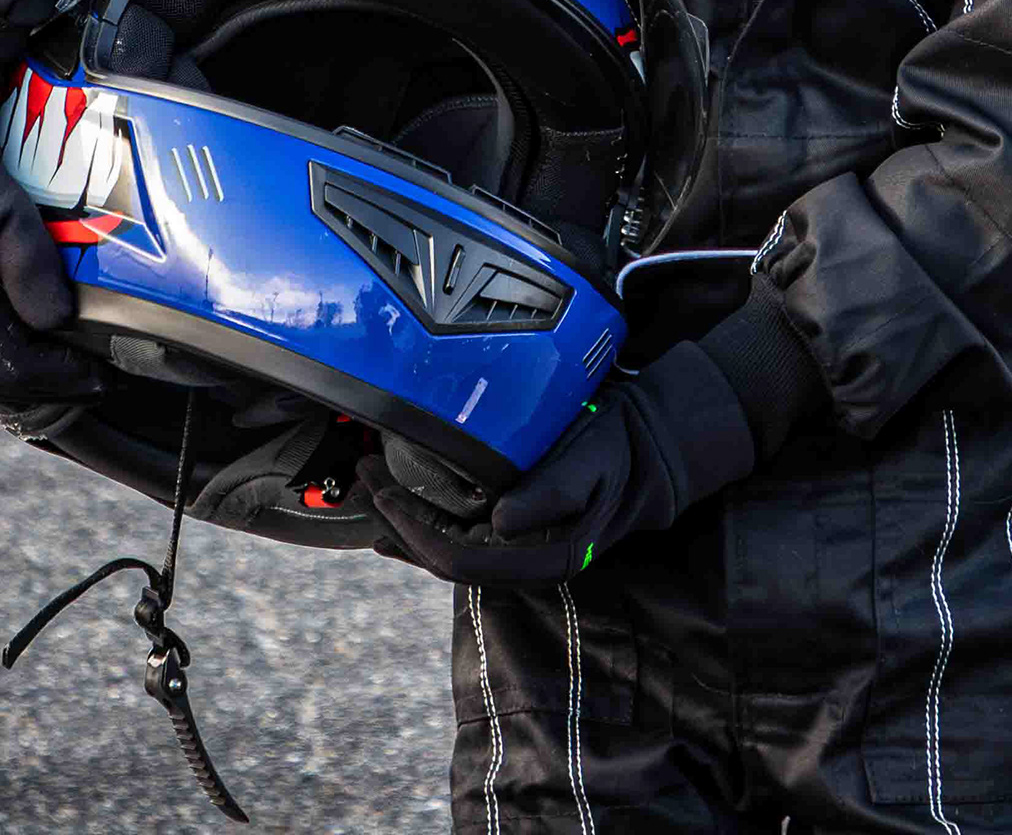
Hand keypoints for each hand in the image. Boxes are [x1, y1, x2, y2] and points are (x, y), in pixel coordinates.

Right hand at [0, 54, 97, 404]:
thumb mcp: (9, 219)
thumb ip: (33, 272)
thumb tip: (58, 323)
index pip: (22, 368)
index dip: (66, 376)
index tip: (103, 375)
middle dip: (49, 389)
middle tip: (91, 385)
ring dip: (19, 386)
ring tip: (58, 382)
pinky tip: (12, 364)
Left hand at [360, 340, 762, 584]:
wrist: (650, 449)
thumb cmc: (622, 451)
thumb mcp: (594, 461)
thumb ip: (554, 490)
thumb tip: (502, 520)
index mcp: (542, 556)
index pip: (460, 559)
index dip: (413, 533)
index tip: (382, 495)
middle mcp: (524, 562)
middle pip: (442, 561)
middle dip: (396, 525)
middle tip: (361, 479)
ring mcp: (517, 549)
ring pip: (445, 552)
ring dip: (402, 526)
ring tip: (366, 491)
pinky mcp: (513, 531)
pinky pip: (457, 536)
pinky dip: (422, 523)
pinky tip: (397, 508)